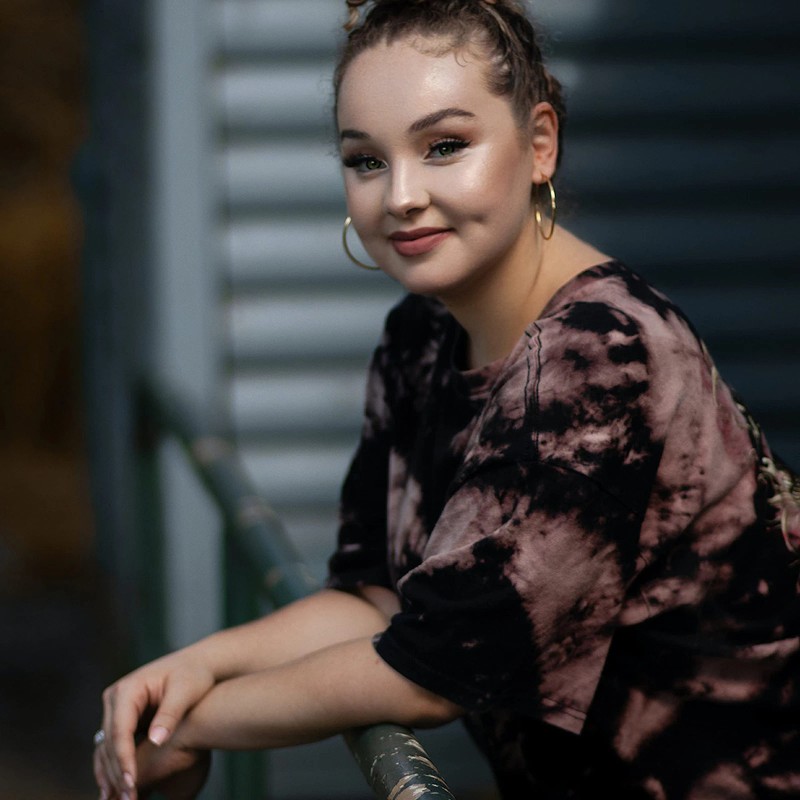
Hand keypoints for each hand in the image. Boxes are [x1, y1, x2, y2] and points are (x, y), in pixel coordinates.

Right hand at [93, 650, 214, 798]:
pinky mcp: (122, 718)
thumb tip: (155, 741)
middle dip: (118, 772)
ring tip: (123, 799)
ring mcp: (116, 709)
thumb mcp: (186, 691)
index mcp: (128, 689)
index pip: (120, 730)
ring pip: (108, 747)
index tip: (132, 783)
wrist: (197, 663)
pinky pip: (114, 747)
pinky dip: (117, 767)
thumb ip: (170, 715)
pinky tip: (121, 788)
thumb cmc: (194, 674)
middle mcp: (115, 698)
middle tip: (128, 799)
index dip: (124, 758)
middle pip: (110, 742)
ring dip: (113, 774)